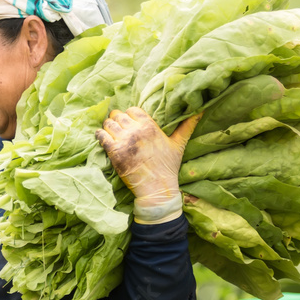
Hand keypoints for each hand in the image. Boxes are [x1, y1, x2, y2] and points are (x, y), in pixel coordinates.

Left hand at [95, 107, 201, 223]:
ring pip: (108, 123)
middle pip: (118, 115)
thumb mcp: (179, 144)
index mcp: (150, 126)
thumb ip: (187, 125)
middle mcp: (135, 131)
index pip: (133, 110)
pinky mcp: (113, 152)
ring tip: (111, 133)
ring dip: (108, 127)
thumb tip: (199, 111)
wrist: (157, 189)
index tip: (131, 123)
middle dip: (118, 120)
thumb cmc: (168, 166)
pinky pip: (101, 136)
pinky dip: (100, 135)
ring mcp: (123, 141)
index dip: (130, 115)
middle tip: (119, 129)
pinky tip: (103, 138)